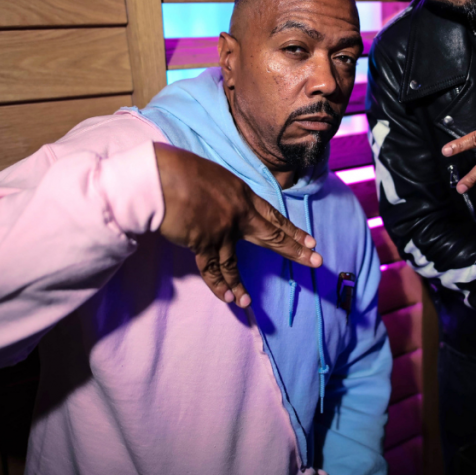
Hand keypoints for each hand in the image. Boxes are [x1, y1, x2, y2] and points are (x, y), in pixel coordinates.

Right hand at [154, 143, 321, 307]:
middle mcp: (238, 213)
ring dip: (241, 285)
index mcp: (241, 193)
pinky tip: (227, 298)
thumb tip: (220, 206)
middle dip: (295, 250)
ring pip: (235, 264)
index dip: (291, 229)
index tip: (309, 240)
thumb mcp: (211, 176)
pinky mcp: (204, 243)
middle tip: (316, 261)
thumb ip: (222, 194)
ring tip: (247, 304)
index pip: (273, 214)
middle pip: (272, 235)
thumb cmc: (177, 170)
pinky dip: (218, 285)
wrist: (159, 178)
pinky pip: (213, 270)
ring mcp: (223, 230)